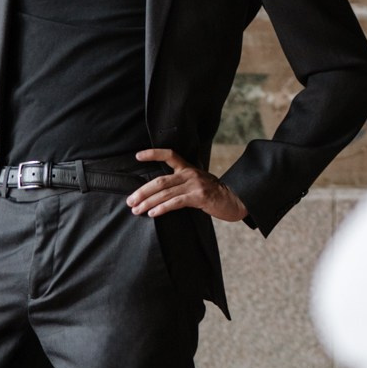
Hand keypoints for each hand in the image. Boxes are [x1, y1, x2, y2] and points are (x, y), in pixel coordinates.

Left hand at [126, 150, 245, 221]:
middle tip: (130, 200)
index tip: (137, 156)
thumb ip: (182, 183)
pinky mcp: (199, 197)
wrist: (236, 200)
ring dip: (148, 202)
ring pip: (165, 192)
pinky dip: (162, 208)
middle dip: (142, 191)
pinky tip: (153, 213)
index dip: (153, 154)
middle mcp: (190, 173)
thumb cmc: (214, 194)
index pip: (169, 155)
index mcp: (188, 168)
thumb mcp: (198, 183)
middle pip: (160, 180)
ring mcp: (195, 184)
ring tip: (137, 209)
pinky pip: (176, 202)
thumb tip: (160, 192)